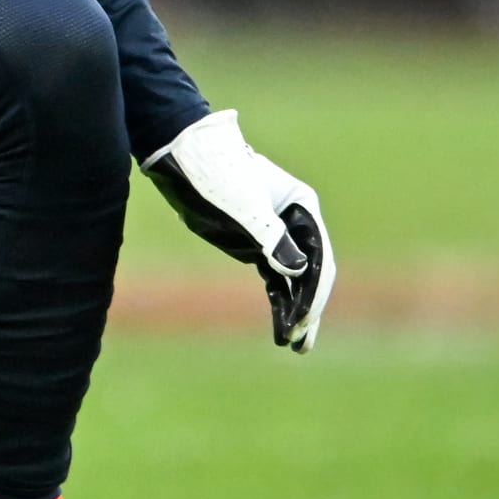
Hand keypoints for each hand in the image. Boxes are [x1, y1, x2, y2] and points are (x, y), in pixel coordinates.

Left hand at [142, 108, 334, 352]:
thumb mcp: (243, 206)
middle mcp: (294, 219)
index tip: (302, 322)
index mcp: (301, 205)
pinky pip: (275, 276)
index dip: (313, 293)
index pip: (317, 257)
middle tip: (303, 344)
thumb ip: (271, 238)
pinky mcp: (255, 241)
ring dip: (295, 308)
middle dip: (309, 307)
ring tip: (296, 345)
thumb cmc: (214, 173)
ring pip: (294, 277)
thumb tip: (299, 271)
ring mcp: (275, 231)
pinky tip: (281, 321)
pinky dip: (279, 299)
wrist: (181, 153)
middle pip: (311, 270)